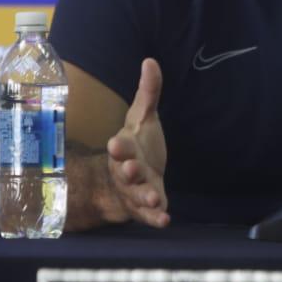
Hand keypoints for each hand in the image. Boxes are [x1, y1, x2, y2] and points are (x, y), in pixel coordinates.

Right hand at [105, 58, 169, 227]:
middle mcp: (126, 172)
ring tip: (153, 197)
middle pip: (125, 172)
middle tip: (132, 168)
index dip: (119, 147)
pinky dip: (155, 218)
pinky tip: (165, 220)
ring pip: (137, 195)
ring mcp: (135, 192)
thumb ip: (148, 93)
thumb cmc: (136, 146)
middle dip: (128, 170)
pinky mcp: (145, 209)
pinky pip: (148, 215)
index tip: (116, 144)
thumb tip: (150, 60)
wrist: (127, 180)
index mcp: (125, 149)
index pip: (120, 147)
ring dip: (144, 195)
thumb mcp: (143, 118)